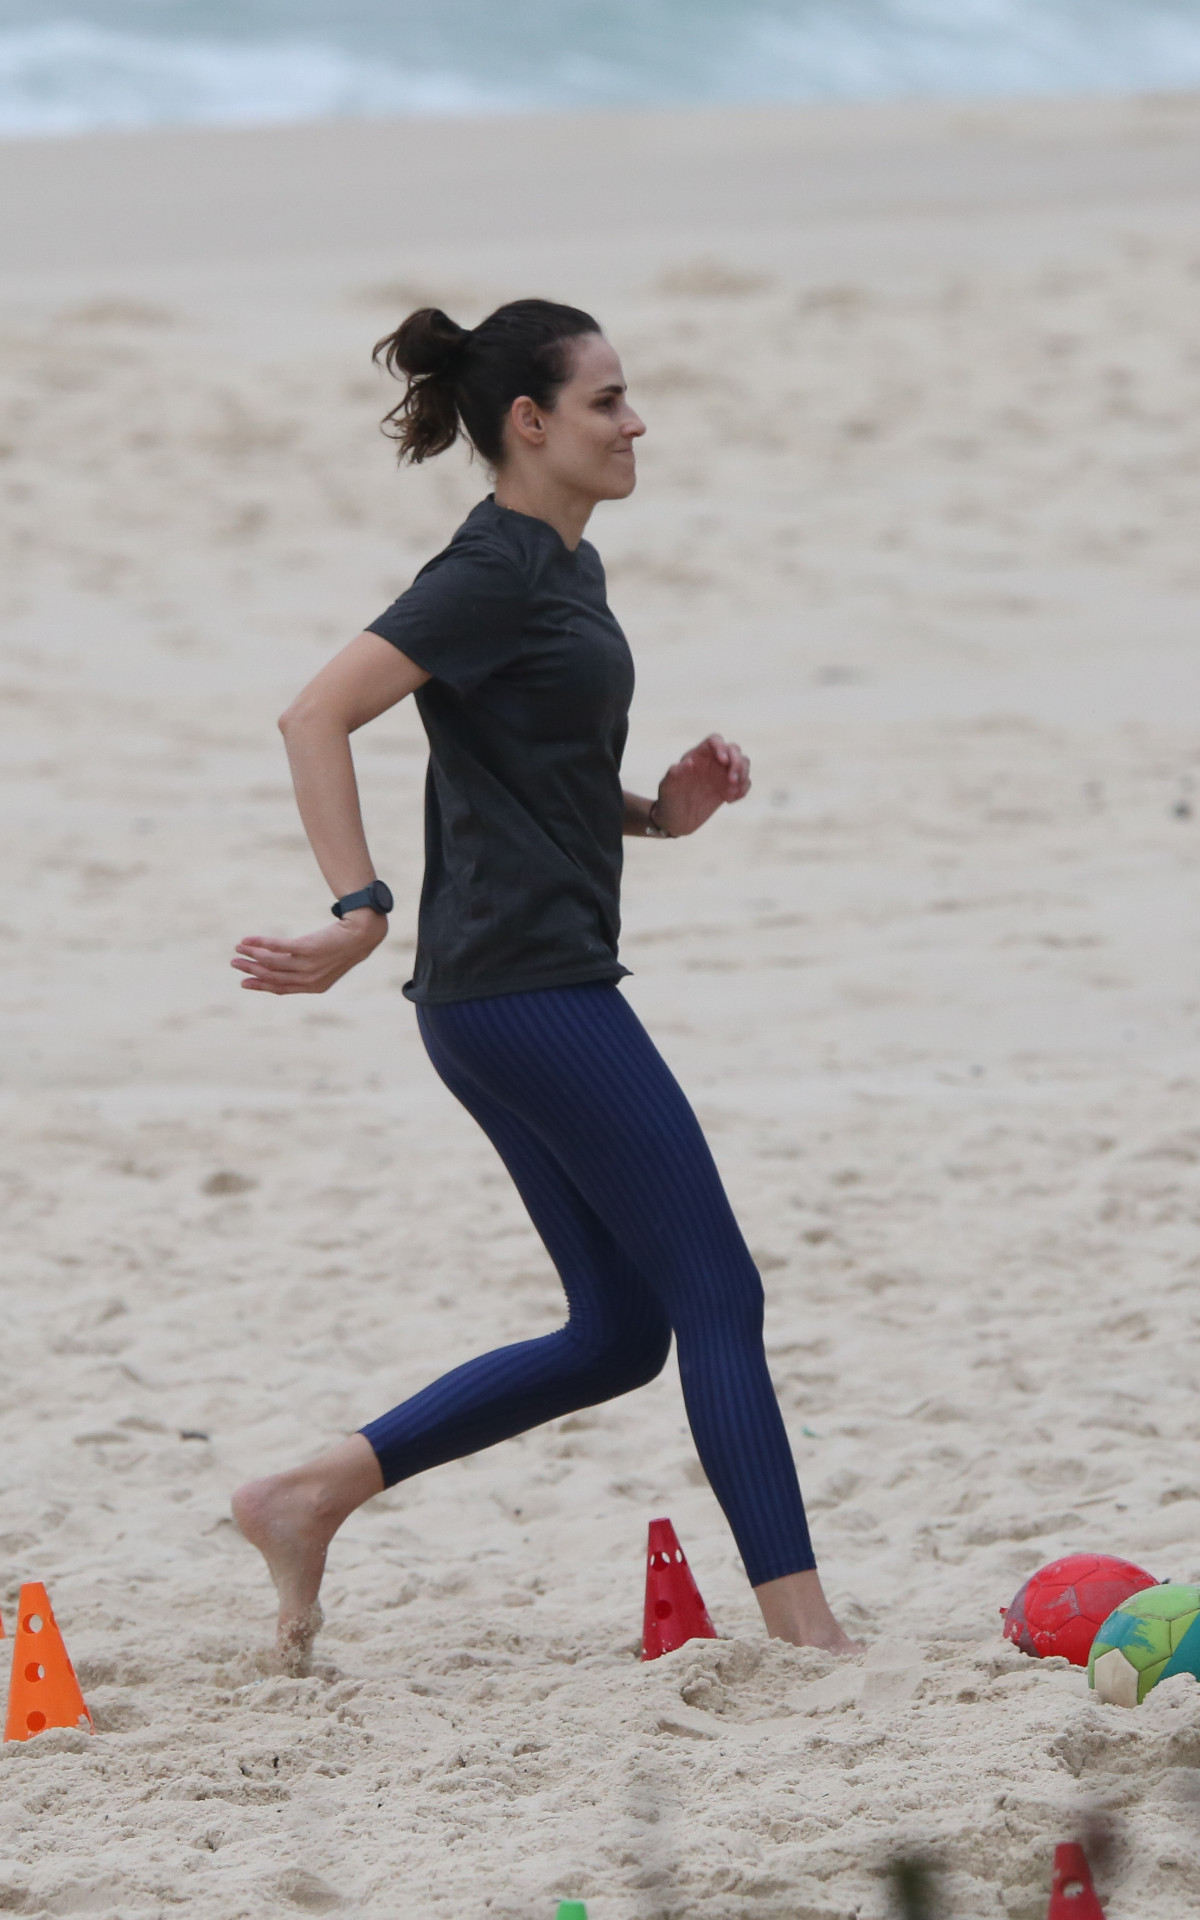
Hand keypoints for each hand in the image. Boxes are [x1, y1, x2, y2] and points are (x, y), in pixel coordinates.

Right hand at [231, 911, 386, 994]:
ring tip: (239, 948)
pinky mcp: (307, 948)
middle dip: (251, 970)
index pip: (281, 989)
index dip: (260, 986)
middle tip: (234, 963)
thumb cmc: (343, 946)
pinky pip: (278, 947)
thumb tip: (283, 966)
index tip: (244, 982)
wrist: (362, 933)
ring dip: (252, 955)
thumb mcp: (326, 963)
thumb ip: (306, 969)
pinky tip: (249, 939)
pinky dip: (260, 943)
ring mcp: (309, 964)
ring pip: (272, 963)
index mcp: (314, 987)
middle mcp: (310, 979)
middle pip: (273, 976)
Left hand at [654, 734, 750, 836]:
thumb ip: (674, 774)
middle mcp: (713, 761)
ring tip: (731, 792)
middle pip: (734, 749)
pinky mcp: (729, 788)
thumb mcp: (667, 788)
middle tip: (732, 780)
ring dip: (743, 775)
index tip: (723, 761)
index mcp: (697, 755)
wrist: (676, 820)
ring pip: (744, 762)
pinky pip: (745, 782)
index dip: (722, 746)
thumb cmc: (668, 800)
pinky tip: (729, 801)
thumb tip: (688, 762)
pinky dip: (743, 789)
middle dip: (737, 762)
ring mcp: (722, 774)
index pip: (715, 740)